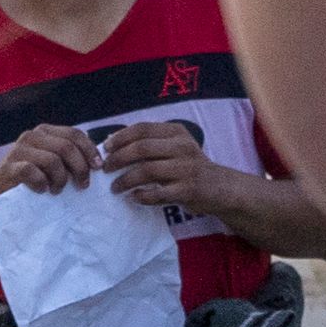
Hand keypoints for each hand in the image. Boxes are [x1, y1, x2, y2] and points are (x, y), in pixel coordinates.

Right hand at [0, 122, 97, 201]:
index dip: (90, 150)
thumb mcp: (50, 163)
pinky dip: (41, 183)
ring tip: (58, 190)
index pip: (75, 134)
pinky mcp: (8, 167)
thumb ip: (68, 157)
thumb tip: (99, 162)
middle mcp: (32, 136)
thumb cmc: (30, 179)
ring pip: (53, 160)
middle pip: (67, 147)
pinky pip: (32, 172)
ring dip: (61, 179)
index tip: (98, 168)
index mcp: (45, 132)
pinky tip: (42, 190)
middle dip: (80, 168)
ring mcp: (19, 150)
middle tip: (82, 185)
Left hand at [96, 117, 238, 220]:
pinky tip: (134, 197)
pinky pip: (157, 193)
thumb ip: (148, 142)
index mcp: (177, 132)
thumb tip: (111, 140)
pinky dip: (141, 196)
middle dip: (118, 158)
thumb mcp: (173, 147)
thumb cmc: (189, 166)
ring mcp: (186, 168)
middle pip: (142, 148)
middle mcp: (182, 147)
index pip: (143, 129)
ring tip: (115, 187)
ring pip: (147, 170)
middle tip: (105, 169)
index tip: (106, 148)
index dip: (120, 137)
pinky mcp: (188, 190)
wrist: (220, 187)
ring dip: (125, 180)